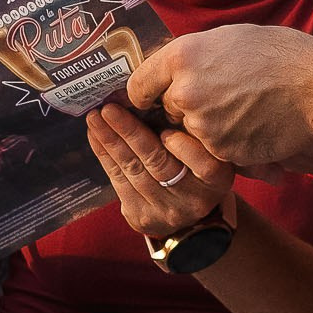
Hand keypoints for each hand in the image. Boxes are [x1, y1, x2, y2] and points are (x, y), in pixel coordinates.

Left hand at [86, 104, 233, 238]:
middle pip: (159, 163)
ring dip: (110, 141)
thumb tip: (151, 95)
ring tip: (95, 118)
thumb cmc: (195, 166)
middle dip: (131, 133)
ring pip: (134, 170)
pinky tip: (95, 136)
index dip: (184, 149)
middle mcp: (194, 198)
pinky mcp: (142, 217)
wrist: (188, 214)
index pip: (204, 164)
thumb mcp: (205, 149)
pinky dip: (105, 155)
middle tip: (109, 109)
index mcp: (218, 179)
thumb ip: (188, 129)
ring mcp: (166, 211)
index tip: (166, 132)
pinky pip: (119, 181)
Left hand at [126, 25, 312, 174]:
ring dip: (209, 127)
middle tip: (217, 98)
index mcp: (181, 56)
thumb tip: (169, 70)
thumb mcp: (227, 38)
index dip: (143, 94)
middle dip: (184, 108)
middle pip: (168, 109)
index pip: (138, 84)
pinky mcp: (222, 152)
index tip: (147, 100)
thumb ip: (192, 56)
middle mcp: (185, 91)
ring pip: (192, 132)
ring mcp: (202, 125)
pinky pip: (214, 150)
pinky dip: (228, 143)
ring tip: (242, 109)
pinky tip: (252, 125)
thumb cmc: (279, 55)